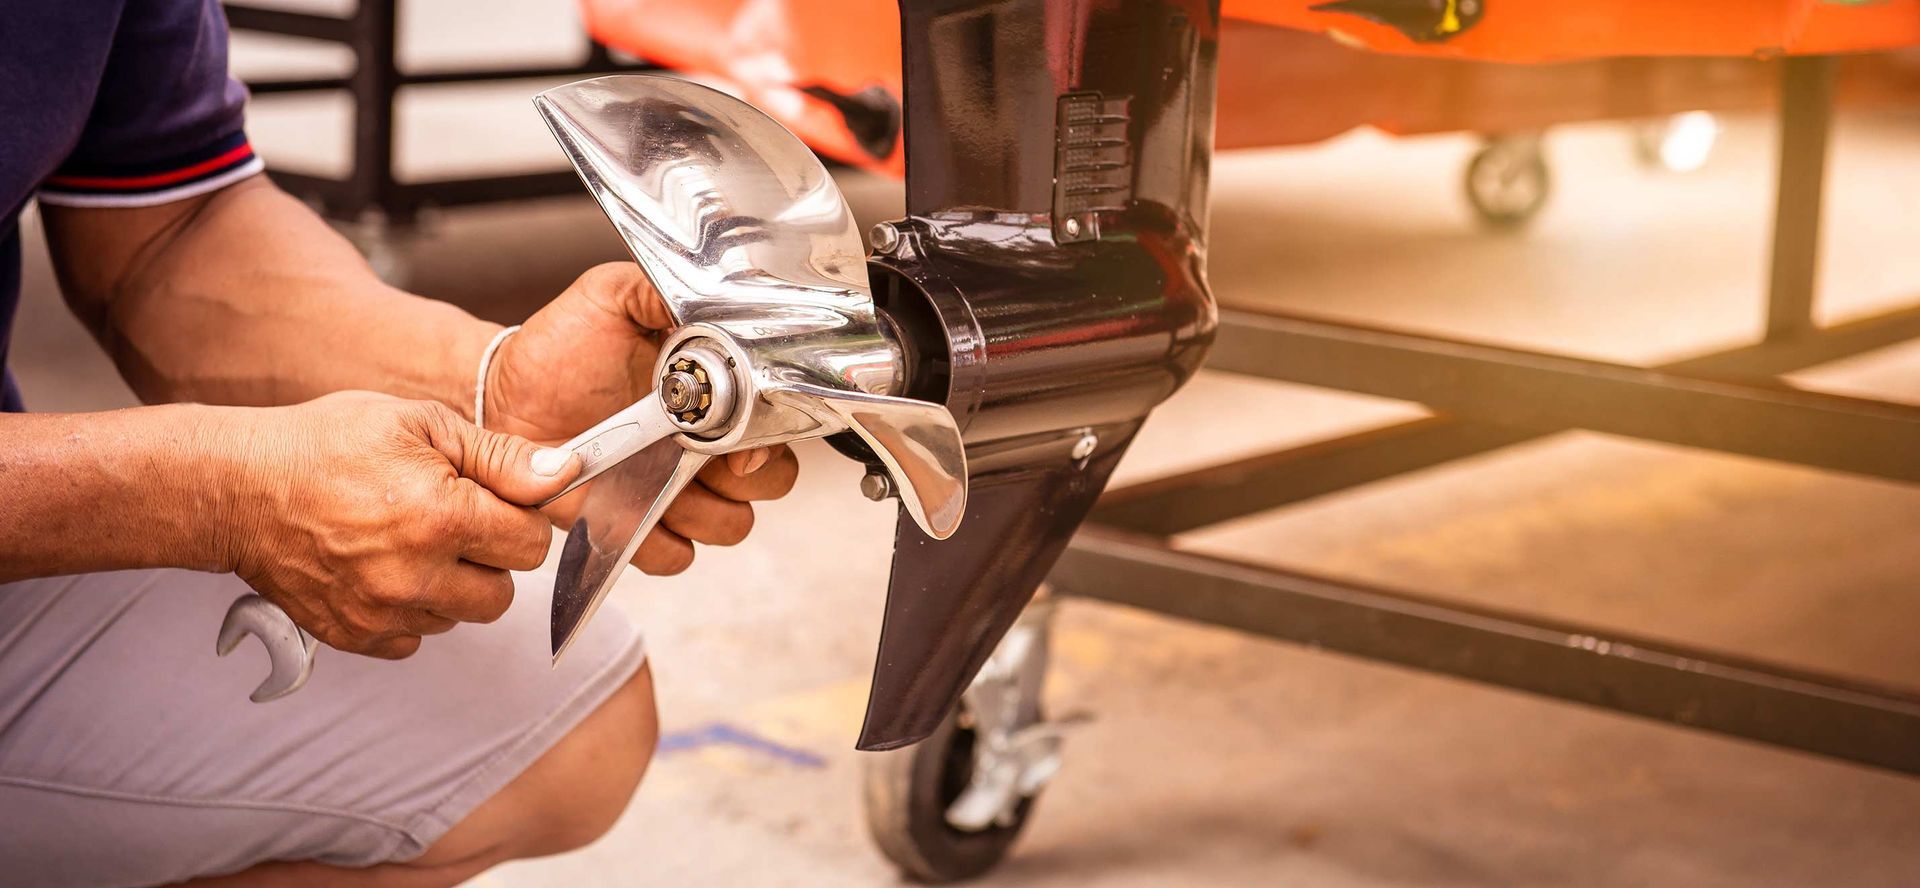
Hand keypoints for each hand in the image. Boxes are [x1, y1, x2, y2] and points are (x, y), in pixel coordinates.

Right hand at [215, 392, 580, 657]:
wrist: (240, 488)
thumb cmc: (329, 444)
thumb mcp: (421, 424)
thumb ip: (501, 456)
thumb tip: (564, 474)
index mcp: (441, 516)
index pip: (532, 544)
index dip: (518, 517)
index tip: (490, 500)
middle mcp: (415, 575)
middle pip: (504, 593)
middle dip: (489, 558)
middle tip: (449, 521)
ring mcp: (383, 613)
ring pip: (463, 618)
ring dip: (452, 586)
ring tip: (410, 541)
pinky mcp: (356, 636)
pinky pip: (418, 638)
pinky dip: (414, 611)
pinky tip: (385, 569)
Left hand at [481, 263, 798, 574]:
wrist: (504, 392)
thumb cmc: (559, 346)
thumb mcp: (611, 297)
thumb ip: (658, 292)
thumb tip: (706, 302)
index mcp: (715, 399)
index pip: (778, 431)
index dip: (768, 443)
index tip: (737, 443)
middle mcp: (705, 449)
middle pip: (768, 487)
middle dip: (744, 481)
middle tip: (699, 456)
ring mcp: (674, 492)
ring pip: (730, 527)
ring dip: (702, 512)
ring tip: (658, 480)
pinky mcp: (637, 527)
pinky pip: (674, 557)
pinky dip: (658, 542)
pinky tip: (628, 508)